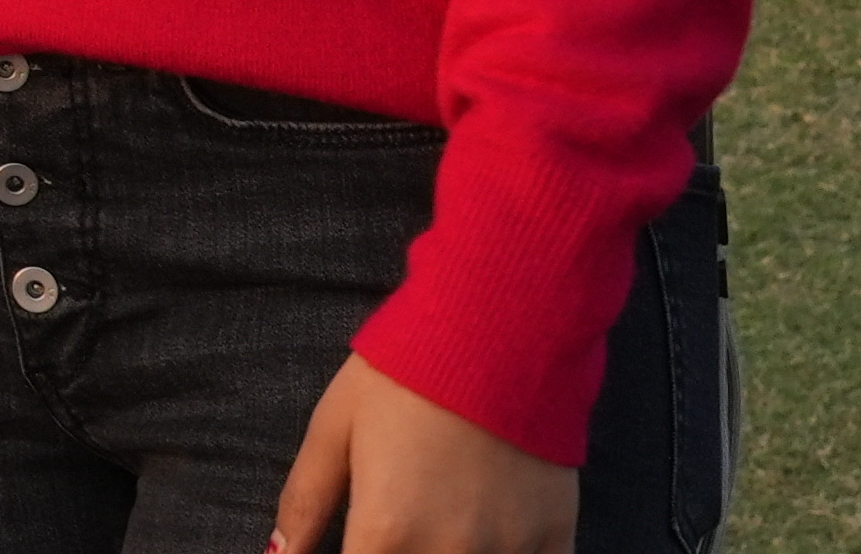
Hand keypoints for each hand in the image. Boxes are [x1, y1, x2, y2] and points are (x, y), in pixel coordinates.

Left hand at [270, 351, 570, 553]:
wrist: (499, 328)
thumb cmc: (404, 373)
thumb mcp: (335, 426)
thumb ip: (304, 502)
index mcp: (385, 533)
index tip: (360, 544)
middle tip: (398, 526)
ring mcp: (506, 551)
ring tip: (436, 525)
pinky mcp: (556, 539)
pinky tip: (487, 538)